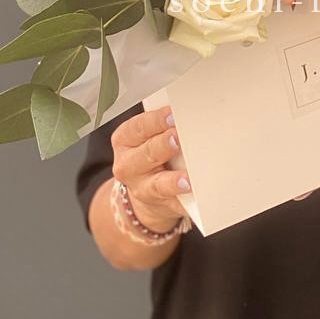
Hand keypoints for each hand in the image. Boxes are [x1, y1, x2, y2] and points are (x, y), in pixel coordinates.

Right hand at [110, 105, 191, 231]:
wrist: (147, 193)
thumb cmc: (152, 153)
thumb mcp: (147, 136)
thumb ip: (163, 125)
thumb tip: (190, 112)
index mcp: (125, 139)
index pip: (139, 127)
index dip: (156, 120)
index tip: (172, 114)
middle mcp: (128, 165)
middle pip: (148, 153)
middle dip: (164, 145)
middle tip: (178, 138)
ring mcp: (142, 189)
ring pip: (157, 184)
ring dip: (173, 181)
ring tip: (186, 178)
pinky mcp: (160, 206)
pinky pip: (175, 204)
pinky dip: (185, 200)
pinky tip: (194, 195)